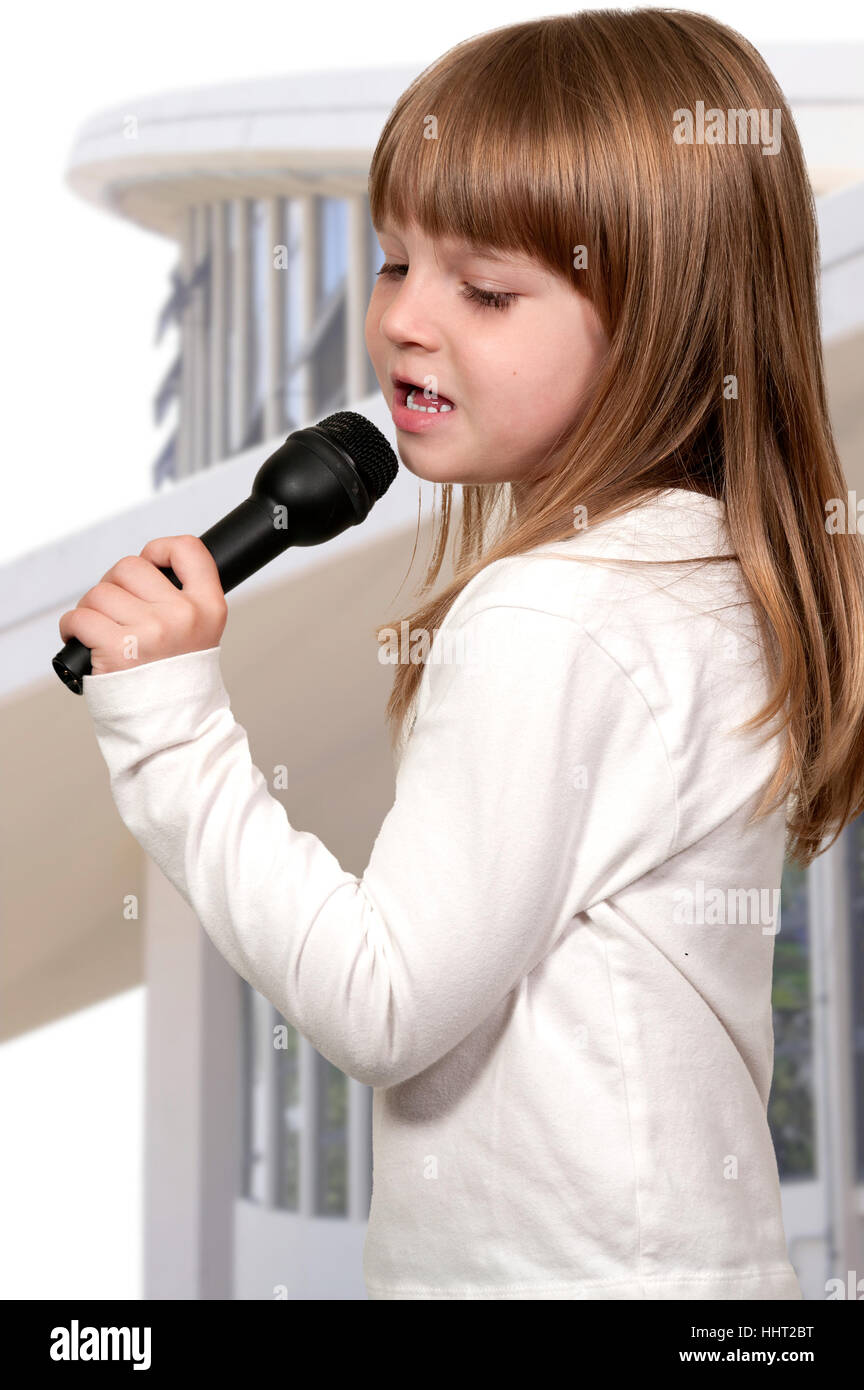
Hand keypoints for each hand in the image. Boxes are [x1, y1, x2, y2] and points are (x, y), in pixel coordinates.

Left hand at [58, 535, 227, 676]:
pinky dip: (72, 628)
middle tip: (117, 612)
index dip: (160, 549)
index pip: (188, 550)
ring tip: (100, 632)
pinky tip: (81, 640)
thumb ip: (181, 599)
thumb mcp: (200, 634)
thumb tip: (144, 568)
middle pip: (130, 567)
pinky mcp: (118, 649)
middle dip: (114, 585)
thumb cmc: (178, 681)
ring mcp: (150, 631)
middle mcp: (182, 615)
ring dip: (91, 610)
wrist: (173, 729)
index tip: (149, 564)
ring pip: (100, 592)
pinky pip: (80, 617)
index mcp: (208, 607)